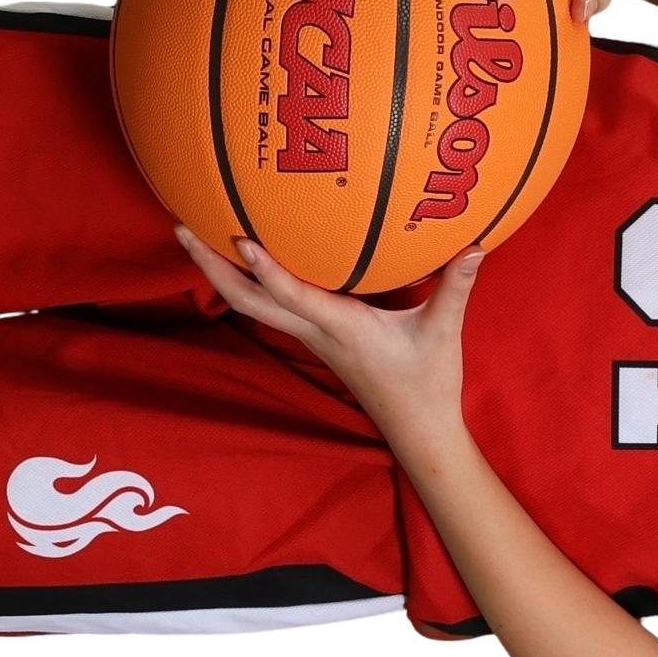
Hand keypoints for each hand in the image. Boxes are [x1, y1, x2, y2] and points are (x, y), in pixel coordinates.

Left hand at [175, 225, 483, 445]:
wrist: (417, 430)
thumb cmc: (428, 384)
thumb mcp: (443, 333)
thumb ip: (456, 287)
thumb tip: (477, 245)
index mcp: (342, 328)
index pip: (293, 297)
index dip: (266, 269)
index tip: (239, 237)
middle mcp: (316, 332)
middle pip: (248, 301)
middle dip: (211, 266)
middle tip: (180, 226)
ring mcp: (311, 338)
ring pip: (252, 305)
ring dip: (219, 274)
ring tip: (193, 234)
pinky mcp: (317, 339)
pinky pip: (270, 307)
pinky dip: (248, 283)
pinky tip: (242, 260)